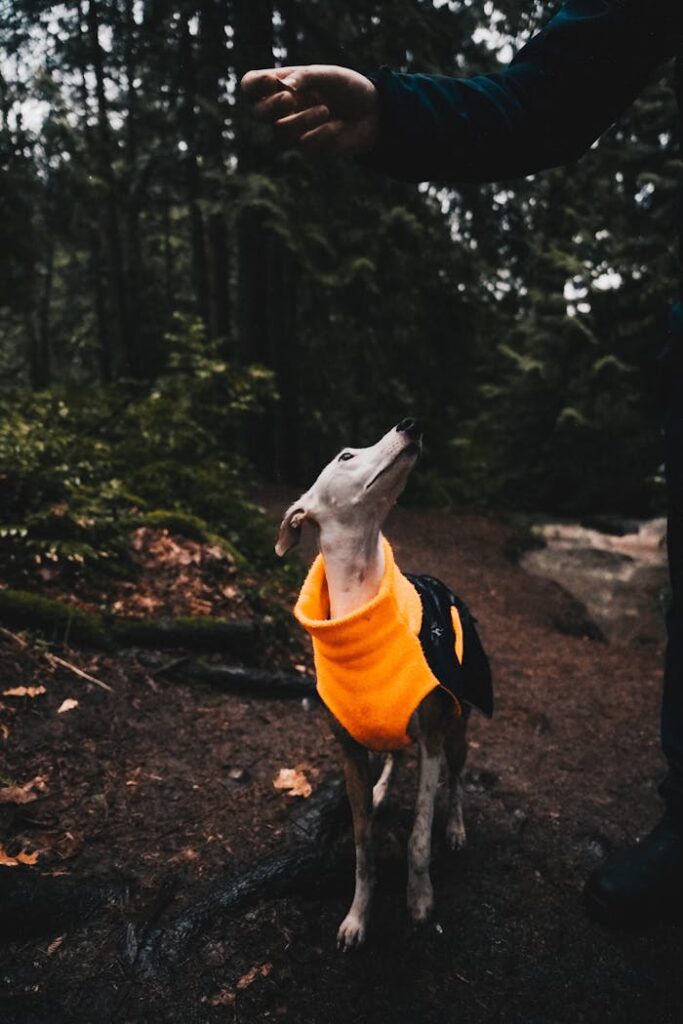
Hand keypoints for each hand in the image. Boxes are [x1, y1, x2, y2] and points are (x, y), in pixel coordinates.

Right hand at [240, 64, 378, 156]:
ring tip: (326, 110)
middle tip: (289, 98)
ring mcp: (294, 131)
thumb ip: (305, 77)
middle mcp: (283, 110)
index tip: (272, 81)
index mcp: (282, 86)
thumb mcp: (328, 75)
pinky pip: (305, 146)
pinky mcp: (309, 150)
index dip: (254, 85)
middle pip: (258, 113)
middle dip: (271, 106)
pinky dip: (322, 134)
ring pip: (281, 132)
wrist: (374, 112)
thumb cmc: (348, 88)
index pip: (252, 86)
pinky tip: (337, 126)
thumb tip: (283, 88)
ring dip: (302, 120)